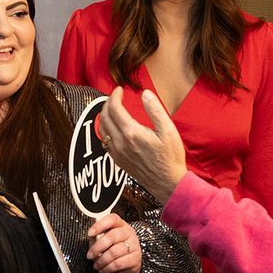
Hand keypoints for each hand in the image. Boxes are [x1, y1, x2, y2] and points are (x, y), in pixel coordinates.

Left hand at [85, 212, 142, 272]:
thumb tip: (91, 237)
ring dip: (102, 260)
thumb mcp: (104, 242)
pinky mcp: (135, 259)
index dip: (100, 225)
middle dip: (97, 247)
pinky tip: (103, 269)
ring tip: (96, 265)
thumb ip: (97, 238)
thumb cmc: (114, 251)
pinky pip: (118, 263)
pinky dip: (108, 268)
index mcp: (120, 225)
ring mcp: (134, 246)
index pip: (112, 219)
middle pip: (112, 236)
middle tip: (90, 255)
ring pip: (115, 251)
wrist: (127, 267)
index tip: (90, 233)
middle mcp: (129, 233)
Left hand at [99, 89, 187, 203]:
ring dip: (105, 116)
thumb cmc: (170, 157)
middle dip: (108, 103)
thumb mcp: (168, 130)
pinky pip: (104, 141)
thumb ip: (155, 110)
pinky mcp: (118, 160)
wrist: (168, 183)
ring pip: (102, 129)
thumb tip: (145, 93)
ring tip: (113, 109)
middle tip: (116, 97)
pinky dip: (105, 130)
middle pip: (104, 117)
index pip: (114, 108)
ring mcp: (117, 153)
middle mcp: (120, 143)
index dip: (114, 95)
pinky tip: (114, 127)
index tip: (119, 90)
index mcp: (132, 133)